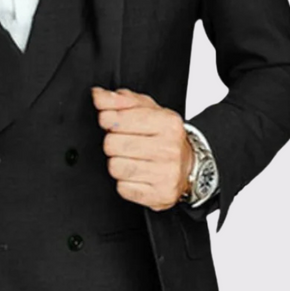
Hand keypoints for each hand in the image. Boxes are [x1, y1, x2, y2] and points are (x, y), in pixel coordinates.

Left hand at [91, 86, 193, 211]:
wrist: (191, 167)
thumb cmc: (165, 137)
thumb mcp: (149, 111)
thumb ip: (121, 100)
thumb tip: (98, 96)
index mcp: (167, 123)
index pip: (119, 119)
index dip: (107, 120)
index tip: (110, 122)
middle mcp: (169, 148)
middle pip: (112, 145)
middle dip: (112, 143)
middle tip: (124, 143)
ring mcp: (166, 174)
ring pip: (115, 167)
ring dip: (116, 163)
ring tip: (130, 159)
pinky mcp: (159, 195)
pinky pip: (123, 188)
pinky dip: (124, 183)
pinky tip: (136, 176)